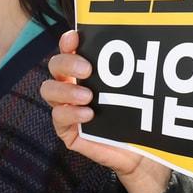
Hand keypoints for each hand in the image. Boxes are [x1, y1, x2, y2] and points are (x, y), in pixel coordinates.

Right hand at [42, 29, 172, 192]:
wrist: (143, 154)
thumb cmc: (139, 118)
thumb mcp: (134, 90)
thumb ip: (130, 70)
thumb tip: (142, 42)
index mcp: (85, 72)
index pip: (69, 50)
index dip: (68, 42)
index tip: (75, 37)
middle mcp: (72, 86)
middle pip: (55, 66)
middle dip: (67, 62)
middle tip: (87, 69)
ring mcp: (67, 108)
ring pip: (49, 90)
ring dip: (66, 89)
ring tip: (87, 95)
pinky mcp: (68, 131)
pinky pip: (58, 118)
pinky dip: (71, 112)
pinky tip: (88, 114)